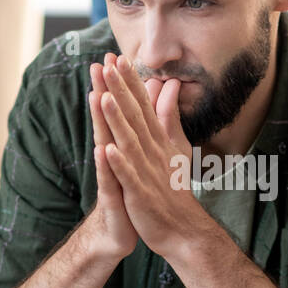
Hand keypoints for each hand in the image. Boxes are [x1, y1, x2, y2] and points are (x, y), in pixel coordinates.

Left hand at [97, 53, 209, 259]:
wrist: (183, 229)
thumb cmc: (173, 188)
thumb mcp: (175, 147)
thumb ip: (169, 117)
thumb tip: (170, 87)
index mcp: (157, 140)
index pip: (143, 105)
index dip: (131, 82)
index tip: (119, 58)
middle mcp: (153, 151)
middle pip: (136, 116)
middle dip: (122, 90)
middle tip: (109, 64)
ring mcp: (147, 172)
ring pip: (130, 142)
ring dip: (117, 121)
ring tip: (104, 98)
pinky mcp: (141, 195)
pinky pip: (129, 177)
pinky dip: (119, 164)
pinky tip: (108, 150)